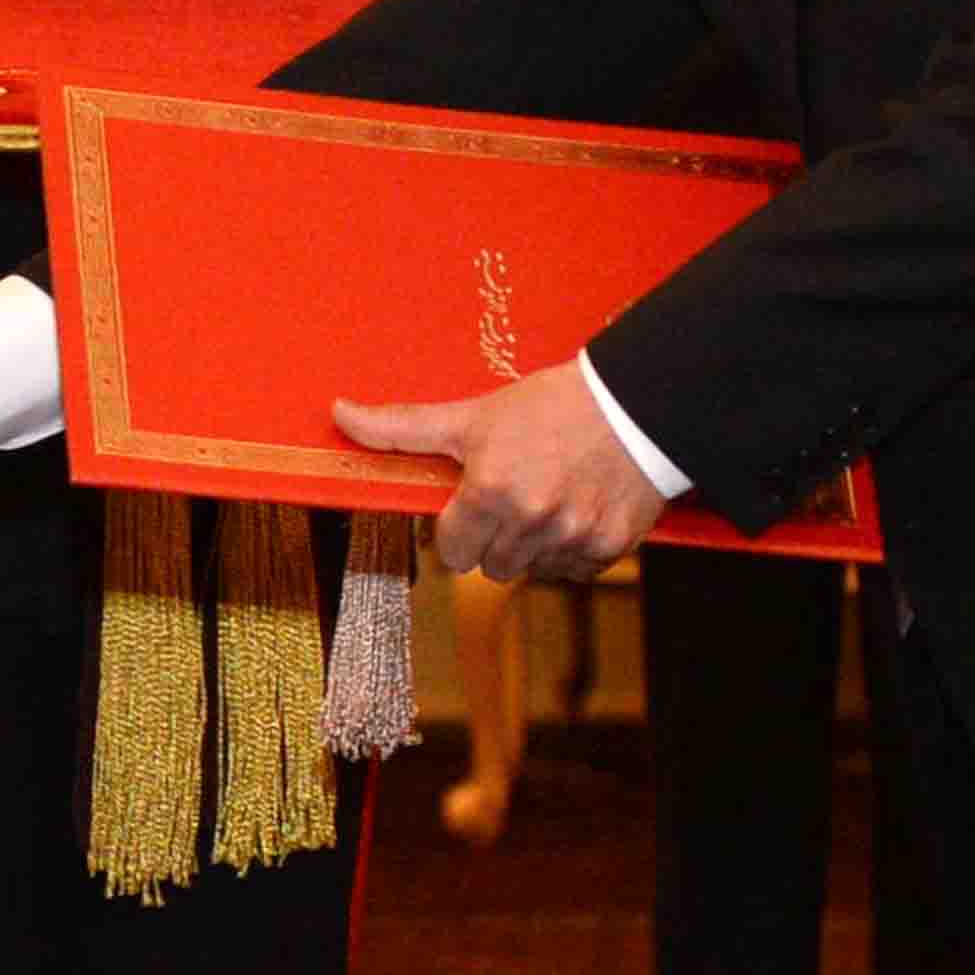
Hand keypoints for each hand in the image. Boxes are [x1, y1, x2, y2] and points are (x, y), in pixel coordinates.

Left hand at [331, 359, 665, 583]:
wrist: (635, 403)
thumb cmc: (550, 405)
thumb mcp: (472, 415)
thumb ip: (403, 427)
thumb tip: (340, 413)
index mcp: (490, 491)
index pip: (452, 551)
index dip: (457, 529)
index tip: (472, 506)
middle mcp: (530, 520)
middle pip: (491, 567)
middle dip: (494, 539)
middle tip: (513, 499)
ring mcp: (572, 537)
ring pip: (532, 571)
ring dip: (533, 547)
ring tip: (548, 500)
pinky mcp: (610, 546)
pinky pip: (575, 572)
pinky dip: (572, 551)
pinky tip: (577, 511)